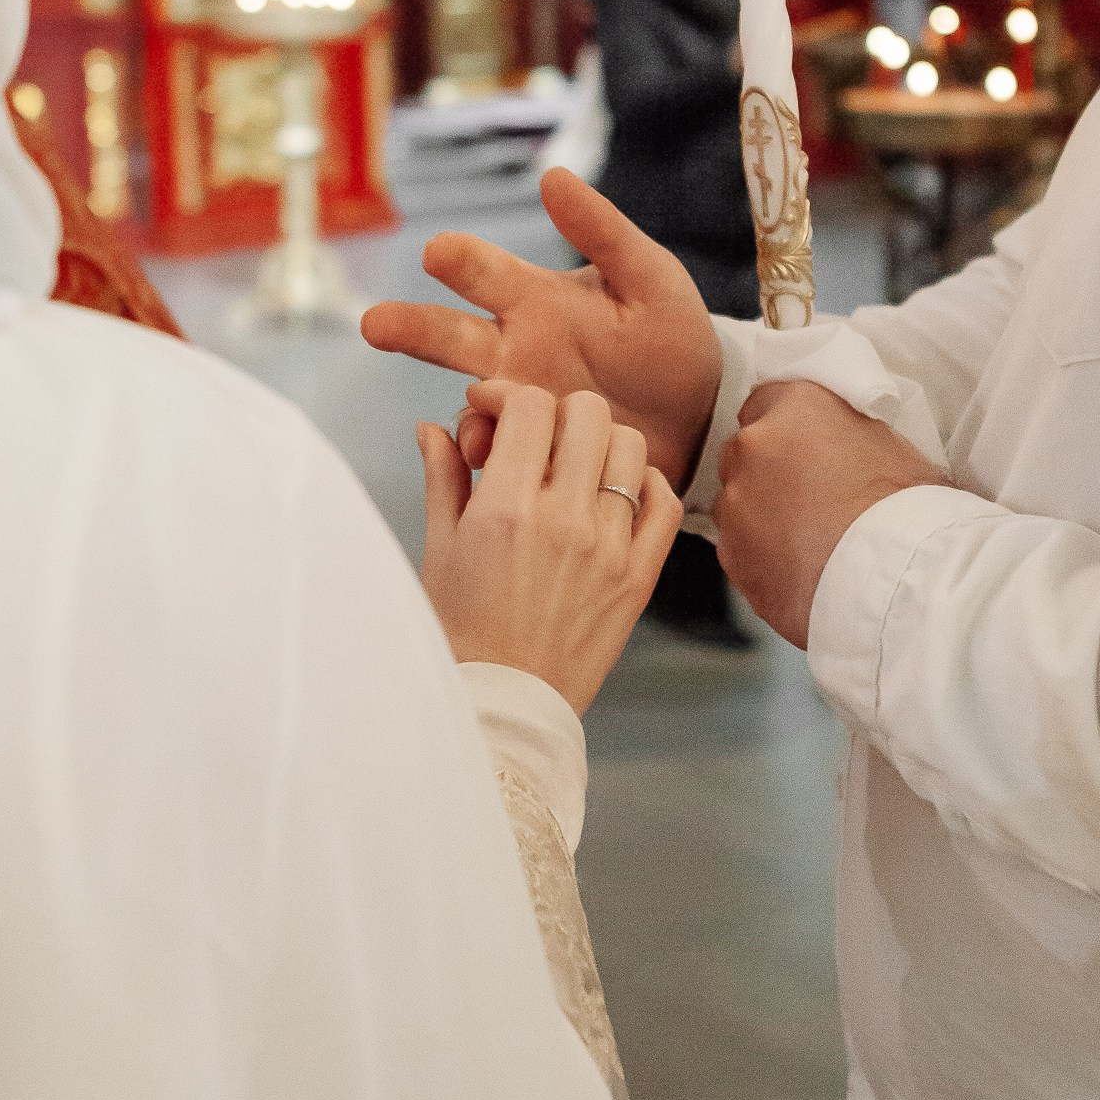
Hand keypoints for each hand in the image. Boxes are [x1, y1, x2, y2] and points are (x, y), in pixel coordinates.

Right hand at [364, 168, 722, 491]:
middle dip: (411, 328)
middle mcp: (515, 350)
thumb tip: (552, 175)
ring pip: (468, 401)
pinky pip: (499, 454)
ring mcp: (521, 404)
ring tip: (472, 411)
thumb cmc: (670, 336)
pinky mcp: (533, 451)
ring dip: (460, 407)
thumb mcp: (650, 279)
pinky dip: (491, 454)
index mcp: (536, 299)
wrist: (700, 416)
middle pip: (449, 336)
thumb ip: (603, 232)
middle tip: (376, 325)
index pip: (485, 272)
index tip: (438, 252)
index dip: (460, 260)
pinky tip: (495, 457)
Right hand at [419, 381, 683, 711]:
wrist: (504, 704)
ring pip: (629, 446)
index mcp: (505, 508)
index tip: (492, 412)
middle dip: (555, 410)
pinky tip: (616, 494)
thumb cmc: (462, 630)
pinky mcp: (639, 576)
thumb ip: (443, 478)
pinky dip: (646, 484)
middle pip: (585, 411)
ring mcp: (609, 547)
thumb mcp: (439, 549)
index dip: (506, 395)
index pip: (528, 405)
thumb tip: (435, 427)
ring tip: (575, 465)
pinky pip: (664, 502)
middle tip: (536, 437)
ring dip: (599, 443)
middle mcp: (563, 520)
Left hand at [715, 381, 945, 649]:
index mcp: (797, 407)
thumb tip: (843, 446)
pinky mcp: (730, 555)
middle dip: (770, 472)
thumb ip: (846, 433)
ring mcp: (735, 504)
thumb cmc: (908, 512)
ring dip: (761, 516)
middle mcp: (754, 447)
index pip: (767, 401)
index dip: (788, 430)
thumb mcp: (892, 445)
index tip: (804, 449)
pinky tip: (799, 569)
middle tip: (810, 499)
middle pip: (747, 452)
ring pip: (738, 504)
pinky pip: (739, 549)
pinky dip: (761, 556)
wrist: (894, 580)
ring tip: (808, 541)